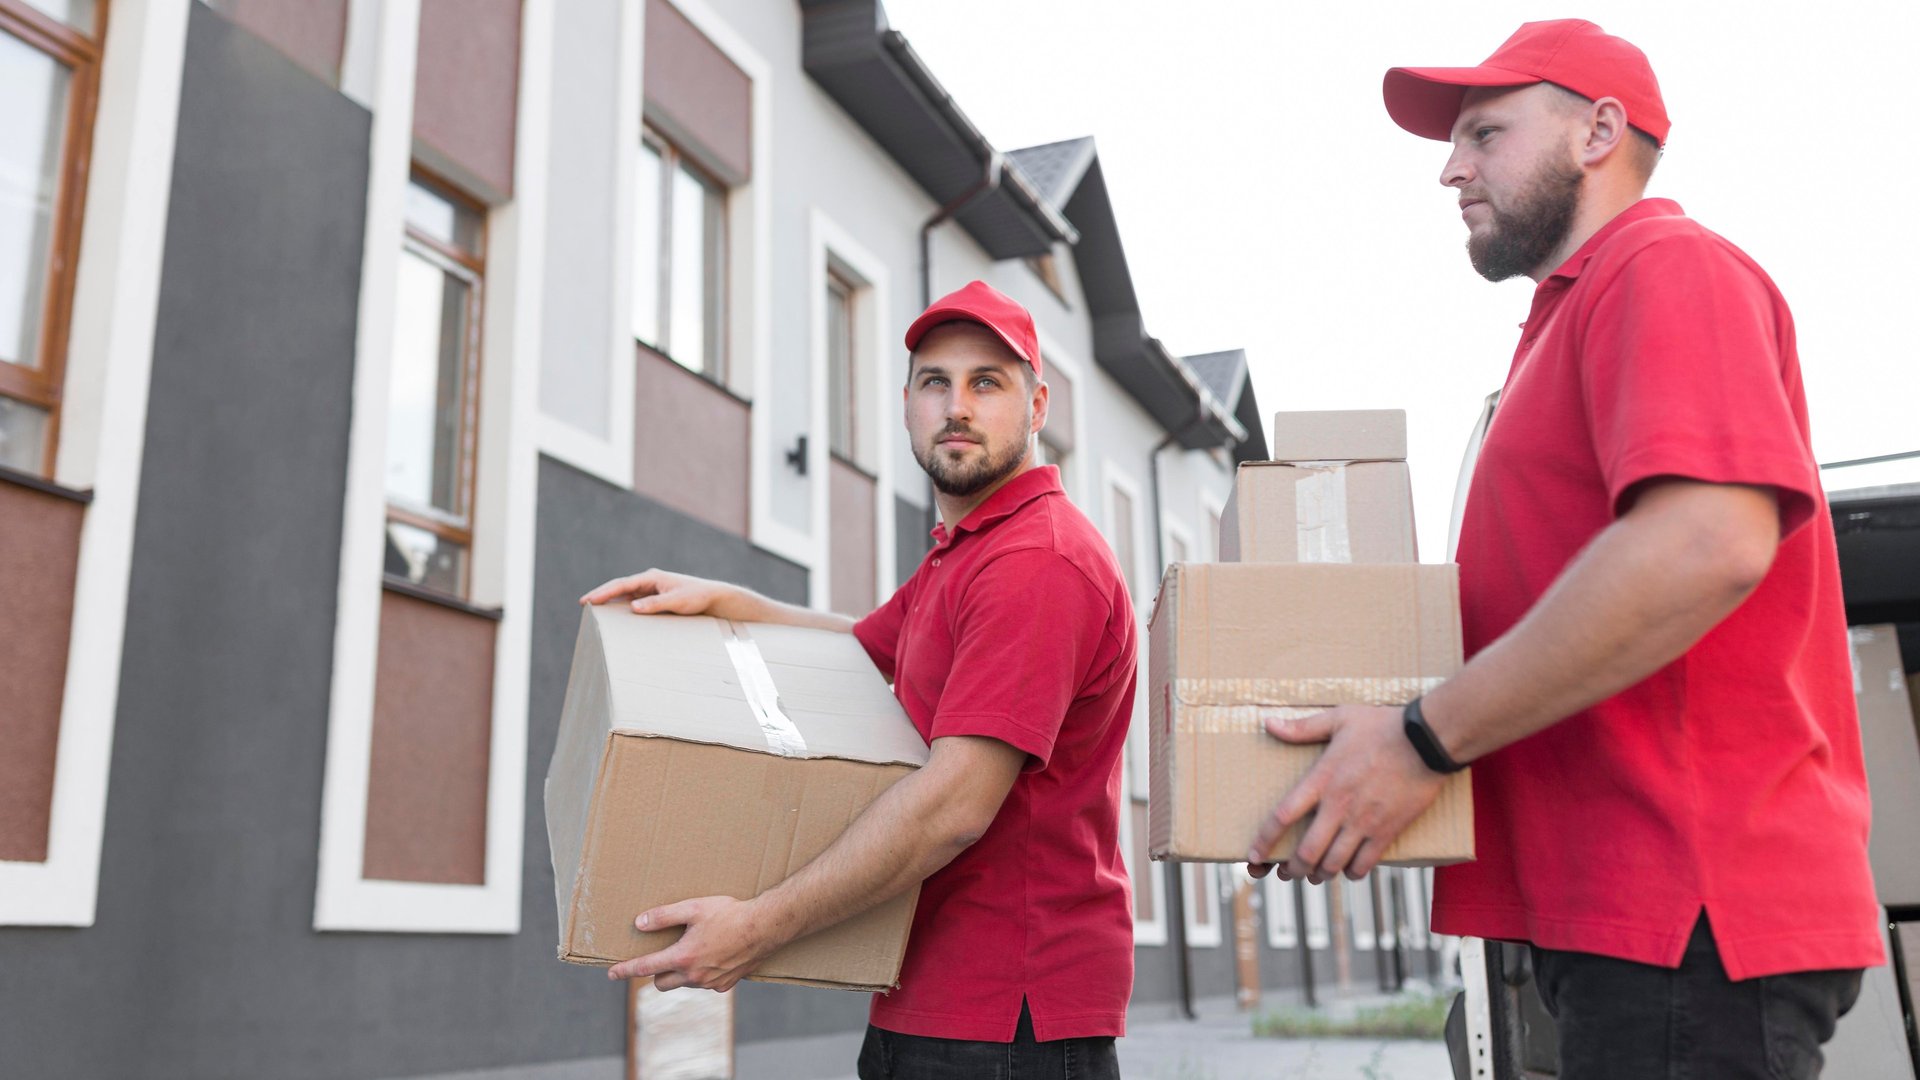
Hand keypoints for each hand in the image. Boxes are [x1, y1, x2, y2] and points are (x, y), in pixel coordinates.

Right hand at [579, 569, 738, 617]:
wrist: (712, 597)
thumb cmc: (696, 597)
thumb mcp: (676, 602)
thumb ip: (655, 604)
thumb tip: (633, 607)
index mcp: (651, 578)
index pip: (622, 584)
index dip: (604, 592)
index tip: (589, 599)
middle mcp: (649, 581)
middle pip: (620, 587)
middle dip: (602, 595)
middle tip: (583, 603)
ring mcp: (651, 589)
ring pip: (625, 594)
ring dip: (611, 601)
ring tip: (593, 609)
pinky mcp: (655, 598)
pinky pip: (634, 601)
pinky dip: (622, 606)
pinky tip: (614, 615)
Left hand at [606, 896, 779, 991]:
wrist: (766, 927)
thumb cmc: (730, 914)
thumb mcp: (694, 908)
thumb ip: (664, 916)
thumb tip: (639, 923)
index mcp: (683, 957)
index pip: (645, 967)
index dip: (625, 970)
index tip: (611, 974)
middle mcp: (694, 975)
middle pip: (661, 983)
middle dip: (657, 971)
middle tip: (663, 954)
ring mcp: (710, 983)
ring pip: (683, 983)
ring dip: (680, 972)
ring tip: (694, 950)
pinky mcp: (724, 986)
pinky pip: (703, 984)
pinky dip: (701, 974)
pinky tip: (713, 956)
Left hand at [1246, 704, 1444, 883]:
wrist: (1428, 740)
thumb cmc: (1383, 725)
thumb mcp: (1339, 718)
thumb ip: (1302, 727)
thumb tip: (1268, 723)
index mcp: (1322, 780)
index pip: (1282, 816)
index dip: (1264, 841)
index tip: (1253, 857)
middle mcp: (1340, 806)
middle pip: (1306, 852)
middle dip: (1292, 869)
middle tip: (1286, 873)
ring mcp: (1365, 822)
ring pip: (1333, 863)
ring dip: (1319, 875)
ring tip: (1314, 875)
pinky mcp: (1388, 831)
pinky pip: (1365, 864)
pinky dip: (1352, 873)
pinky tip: (1348, 870)